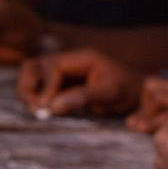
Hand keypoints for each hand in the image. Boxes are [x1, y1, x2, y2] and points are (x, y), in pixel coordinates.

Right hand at [16, 49, 143, 116]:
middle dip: (29, 87)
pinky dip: (36, 96)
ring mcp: (63, 70)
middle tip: (37, 109)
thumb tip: (53, 106)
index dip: (45, 86)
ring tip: (38, 110)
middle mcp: (69, 60)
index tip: (46, 107)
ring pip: (31, 74)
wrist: (138, 92)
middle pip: (34, 66)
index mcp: (83, 58)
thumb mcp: (111, 94)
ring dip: (29, 91)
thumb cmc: (128, 91)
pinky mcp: (61, 81)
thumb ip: (83, 97)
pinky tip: (44, 110)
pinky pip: (39, 85)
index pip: (51, 66)